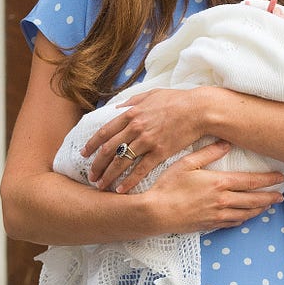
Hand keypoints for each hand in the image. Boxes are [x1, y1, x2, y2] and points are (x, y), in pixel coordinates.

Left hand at [84, 87, 210, 190]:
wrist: (199, 110)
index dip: (91, 144)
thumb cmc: (177, 100)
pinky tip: (121, 190)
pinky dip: (129, 181)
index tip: (84, 154)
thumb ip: (132, 101)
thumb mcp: (151, 94)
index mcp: (131, 114)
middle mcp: (135, 128)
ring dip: (108, 176)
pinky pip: (140, 170)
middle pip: (108, 150)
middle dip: (97, 165)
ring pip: (121, 162)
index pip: (104, 132)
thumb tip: (118, 108)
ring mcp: (147, 141)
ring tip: (101, 186)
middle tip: (90, 175)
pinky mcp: (160, 152)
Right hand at [146, 140, 283, 231]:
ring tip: (268, 206)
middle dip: (269, 197)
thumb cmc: (168, 186)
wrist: (155, 213)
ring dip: (259, 209)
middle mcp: (222, 200)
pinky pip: (232, 223)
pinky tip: (246, 217)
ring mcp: (217, 215)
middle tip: (281, 196)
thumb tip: (226, 143)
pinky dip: (243, 219)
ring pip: (245, 213)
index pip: (250, 181)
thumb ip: (208, 153)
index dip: (267, 180)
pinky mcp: (209, 225)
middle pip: (253, 200)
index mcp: (219, 183)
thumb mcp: (186, 163)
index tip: (280, 178)